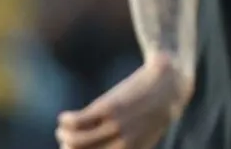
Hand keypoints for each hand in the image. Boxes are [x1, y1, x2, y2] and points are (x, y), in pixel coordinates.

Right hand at [56, 54, 193, 148]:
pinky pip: (76, 121)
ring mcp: (114, 126)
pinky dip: (65, 120)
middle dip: (67, 148)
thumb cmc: (153, 112)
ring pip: (75, 140)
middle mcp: (122, 144)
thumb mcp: (144, 135)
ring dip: (63, 134)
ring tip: (62, 127)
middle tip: (65, 137)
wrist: (167, 87)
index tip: (71, 148)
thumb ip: (128, 145)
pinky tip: (65, 117)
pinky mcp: (107, 108)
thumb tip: (101, 145)